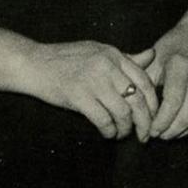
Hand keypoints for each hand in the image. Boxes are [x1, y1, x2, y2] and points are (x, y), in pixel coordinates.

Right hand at [22, 41, 159, 139]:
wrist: (34, 63)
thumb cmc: (66, 59)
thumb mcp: (98, 52)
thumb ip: (126, 58)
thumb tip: (152, 55)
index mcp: (113, 54)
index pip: (144, 80)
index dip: (153, 103)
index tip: (153, 117)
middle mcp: (106, 65)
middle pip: (138, 99)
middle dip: (145, 122)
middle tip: (144, 136)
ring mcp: (92, 80)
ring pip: (123, 112)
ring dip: (125, 129)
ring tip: (122, 134)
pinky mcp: (78, 95)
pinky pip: (103, 119)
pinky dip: (109, 131)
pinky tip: (108, 133)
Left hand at [140, 22, 187, 139]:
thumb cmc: (173, 48)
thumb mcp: (154, 57)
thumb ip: (140, 78)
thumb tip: (126, 100)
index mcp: (181, 66)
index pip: (173, 102)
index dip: (161, 121)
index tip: (149, 130)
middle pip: (187, 116)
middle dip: (169, 131)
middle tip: (156, 135)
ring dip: (181, 132)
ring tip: (166, 133)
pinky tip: (180, 127)